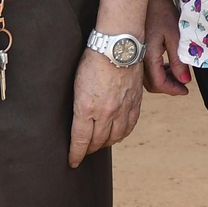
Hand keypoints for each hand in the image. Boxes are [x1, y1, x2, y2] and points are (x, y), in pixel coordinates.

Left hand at [69, 46, 143, 166]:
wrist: (118, 45)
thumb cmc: (93, 59)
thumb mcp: (77, 83)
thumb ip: (79, 105)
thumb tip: (78, 119)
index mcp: (86, 108)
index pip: (80, 140)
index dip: (76, 154)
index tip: (73, 161)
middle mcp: (106, 112)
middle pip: (97, 141)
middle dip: (89, 150)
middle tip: (84, 152)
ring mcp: (122, 109)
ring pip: (114, 137)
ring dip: (105, 143)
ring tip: (99, 144)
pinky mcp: (134, 103)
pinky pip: (129, 127)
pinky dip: (122, 134)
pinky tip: (117, 134)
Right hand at [142, 0, 189, 95]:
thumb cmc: (161, 13)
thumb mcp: (175, 37)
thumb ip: (178, 60)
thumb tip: (184, 80)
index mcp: (148, 58)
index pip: (159, 84)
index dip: (173, 90)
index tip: (185, 90)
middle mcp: (139, 60)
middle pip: (151, 84)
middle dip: (168, 87)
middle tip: (183, 84)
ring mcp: (136, 55)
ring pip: (147, 77)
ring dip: (162, 79)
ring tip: (177, 73)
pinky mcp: (136, 50)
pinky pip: (145, 68)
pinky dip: (157, 71)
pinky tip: (166, 64)